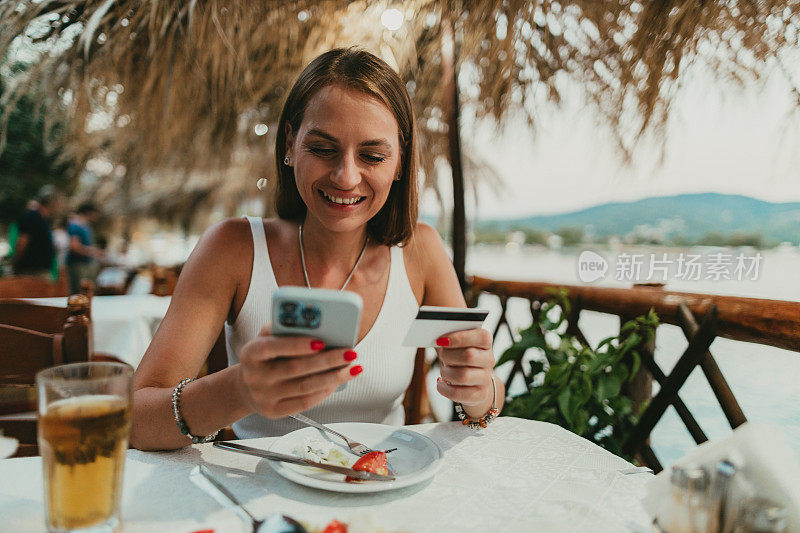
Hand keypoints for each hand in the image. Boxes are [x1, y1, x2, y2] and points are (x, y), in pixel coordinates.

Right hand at [237, 324, 360, 417]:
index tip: (322, 341)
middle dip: (327, 360)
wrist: (246, 387)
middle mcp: (255, 376)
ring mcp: (264, 396)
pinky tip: (339, 381)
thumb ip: (284, 329)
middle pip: (295, 368)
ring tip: (352, 367)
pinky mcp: (274, 411)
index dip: (296, 344)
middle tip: (350, 352)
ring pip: (305, 387)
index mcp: (250, 353)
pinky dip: (325, 391)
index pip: (272, 347)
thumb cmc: (264, 357)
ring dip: (333, 377)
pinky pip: (305, 402)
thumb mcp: (266, 338)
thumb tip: (314, 324)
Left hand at [435, 328, 494, 407]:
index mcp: (485, 342)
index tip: (441, 340)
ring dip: (446, 372)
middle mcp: (489, 360)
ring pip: (463, 376)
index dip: (460, 338)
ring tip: (444, 370)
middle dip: (448, 356)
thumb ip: (449, 338)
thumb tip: (437, 339)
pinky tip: (441, 383)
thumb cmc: (460, 356)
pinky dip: (444, 388)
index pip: (481, 337)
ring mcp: (486, 378)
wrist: (475, 380)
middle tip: (442, 356)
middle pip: (469, 356)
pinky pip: (458, 393)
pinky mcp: (479, 394)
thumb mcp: (457, 344)